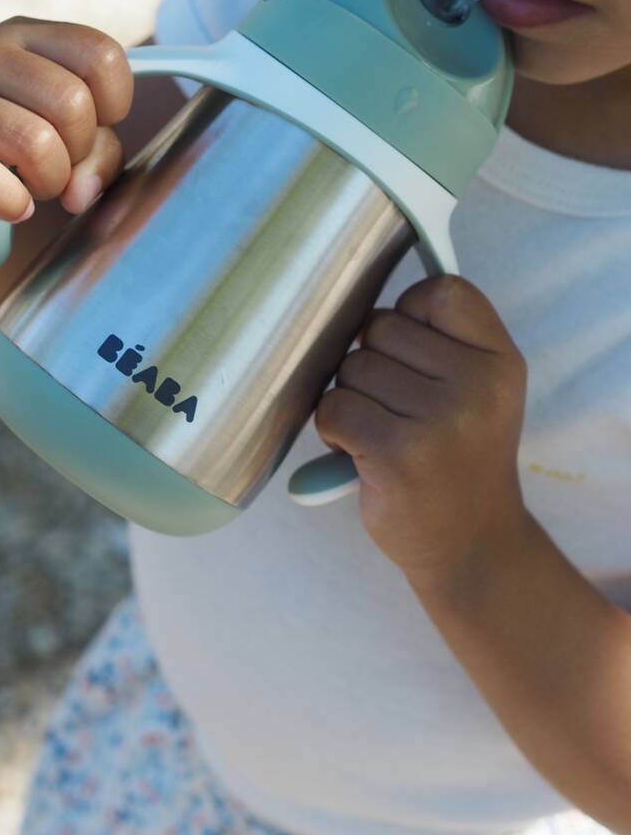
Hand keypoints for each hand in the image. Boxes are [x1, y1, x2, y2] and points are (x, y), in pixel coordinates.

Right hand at [0, 16, 131, 221]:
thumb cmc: (13, 143)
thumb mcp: (67, 135)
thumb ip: (100, 156)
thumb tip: (81, 191)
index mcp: (27, 35)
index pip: (100, 53)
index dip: (115, 102)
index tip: (95, 124)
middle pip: (72, 104)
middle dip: (80, 151)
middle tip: (60, 163)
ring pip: (35, 144)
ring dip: (50, 182)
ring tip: (34, 184)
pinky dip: (10, 203)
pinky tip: (12, 205)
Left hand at [315, 274, 528, 590]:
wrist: (473, 544)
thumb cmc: (460, 457)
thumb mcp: (480, 391)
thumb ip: (441, 339)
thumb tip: (354, 298)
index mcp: (500, 361)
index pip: (441, 291)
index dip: (409, 313)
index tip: (412, 354)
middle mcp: (476, 386)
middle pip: (379, 328)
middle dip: (371, 365)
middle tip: (395, 410)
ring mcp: (439, 422)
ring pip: (350, 368)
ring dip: (351, 400)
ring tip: (381, 435)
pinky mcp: (397, 455)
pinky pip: (333, 407)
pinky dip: (333, 429)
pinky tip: (361, 454)